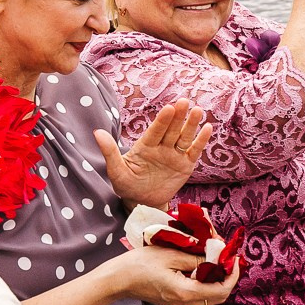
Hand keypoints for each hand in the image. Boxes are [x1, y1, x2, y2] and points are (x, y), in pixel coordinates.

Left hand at [95, 99, 210, 207]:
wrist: (141, 203)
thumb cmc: (126, 185)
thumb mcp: (116, 170)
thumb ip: (109, 151)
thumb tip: (96, 132)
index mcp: (145, 146)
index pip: (155, 130)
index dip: (162, 120)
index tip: (168, 107)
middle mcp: (161, 147)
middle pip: (171, 129)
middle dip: (178, 116)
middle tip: (184, 101)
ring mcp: (174, 155)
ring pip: (184, 137)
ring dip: (191, 124)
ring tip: (198, 110)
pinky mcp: (185, 166)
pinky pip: (194, 151)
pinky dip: (201, 141)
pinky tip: (208, 128)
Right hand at [104, 244, 237, 304]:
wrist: (119, 279)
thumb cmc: (141, 264)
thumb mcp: (171, 255)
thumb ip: (196, 258)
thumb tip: (217, 256)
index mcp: (186, 293)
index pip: (221, 290)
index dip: (232, 274)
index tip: (233, 257)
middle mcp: (186, 304)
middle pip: (219, 296)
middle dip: (227, 276)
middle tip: (226, 257)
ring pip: (210, 296)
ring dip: (216, 279)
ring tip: (215, 259)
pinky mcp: (176, 302)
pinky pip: (199, 295)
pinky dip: (205, 282)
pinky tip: (201, 266)